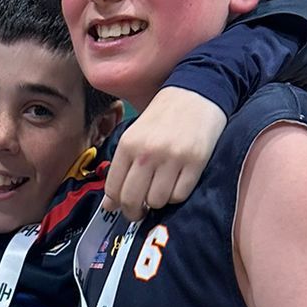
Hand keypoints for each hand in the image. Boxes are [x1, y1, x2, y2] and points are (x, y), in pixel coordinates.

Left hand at [102, 88, 226, 214]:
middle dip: (135, 211)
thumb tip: (109, 205)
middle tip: (141, 210)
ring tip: (162, 189)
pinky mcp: (195, 162)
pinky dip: (177, 196)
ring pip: (157, 201)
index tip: (124, 206)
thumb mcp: (135, 136)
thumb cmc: (164, 117)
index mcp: (128, 145)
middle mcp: (147, 152)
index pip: (114, 189)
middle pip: (132, 200)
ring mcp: (172, 157)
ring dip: (158, 201)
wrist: (196, 94)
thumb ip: (121, 169)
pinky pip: (179, 195)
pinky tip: (177, 183)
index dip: (117, 205)